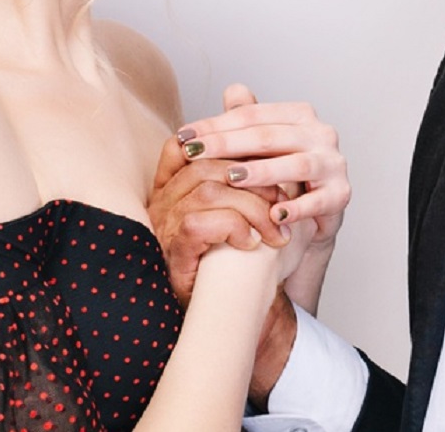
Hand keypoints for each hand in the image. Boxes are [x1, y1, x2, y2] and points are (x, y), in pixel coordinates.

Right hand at [149, 143, 288, 306]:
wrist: (231, 312)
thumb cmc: (242, 259)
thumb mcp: (247, 207)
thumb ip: (250, 172)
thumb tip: (268, 131)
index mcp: (174, 185)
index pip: (185, 145)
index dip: (222, 144)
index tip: (262, 160)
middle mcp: (163, 202)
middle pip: (205, 164)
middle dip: (252, 179)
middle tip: (282, 202)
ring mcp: (164, 226)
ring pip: (209, 191)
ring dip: (252, 207)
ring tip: (274, 229)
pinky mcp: (174, 251)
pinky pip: (199, 223)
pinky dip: (233, 227)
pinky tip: (251, 243)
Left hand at [175, 83, 350, 251]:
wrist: (313, 217)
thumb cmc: (282, 175)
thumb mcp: (260, 147)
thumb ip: (247, 120)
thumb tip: (232, 90)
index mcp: (299, 115)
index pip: (252, 116)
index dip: (215, 125)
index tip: (183, 136)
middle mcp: (321, 134)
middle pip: (269, 136)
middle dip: (227, 145)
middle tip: (194, 153)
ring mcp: (333, 163)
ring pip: (296, 164)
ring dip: (263, 171)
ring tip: (232, 178)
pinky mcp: (341, 194)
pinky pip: (319, 201)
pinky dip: (297, 207)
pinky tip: (274, 214)